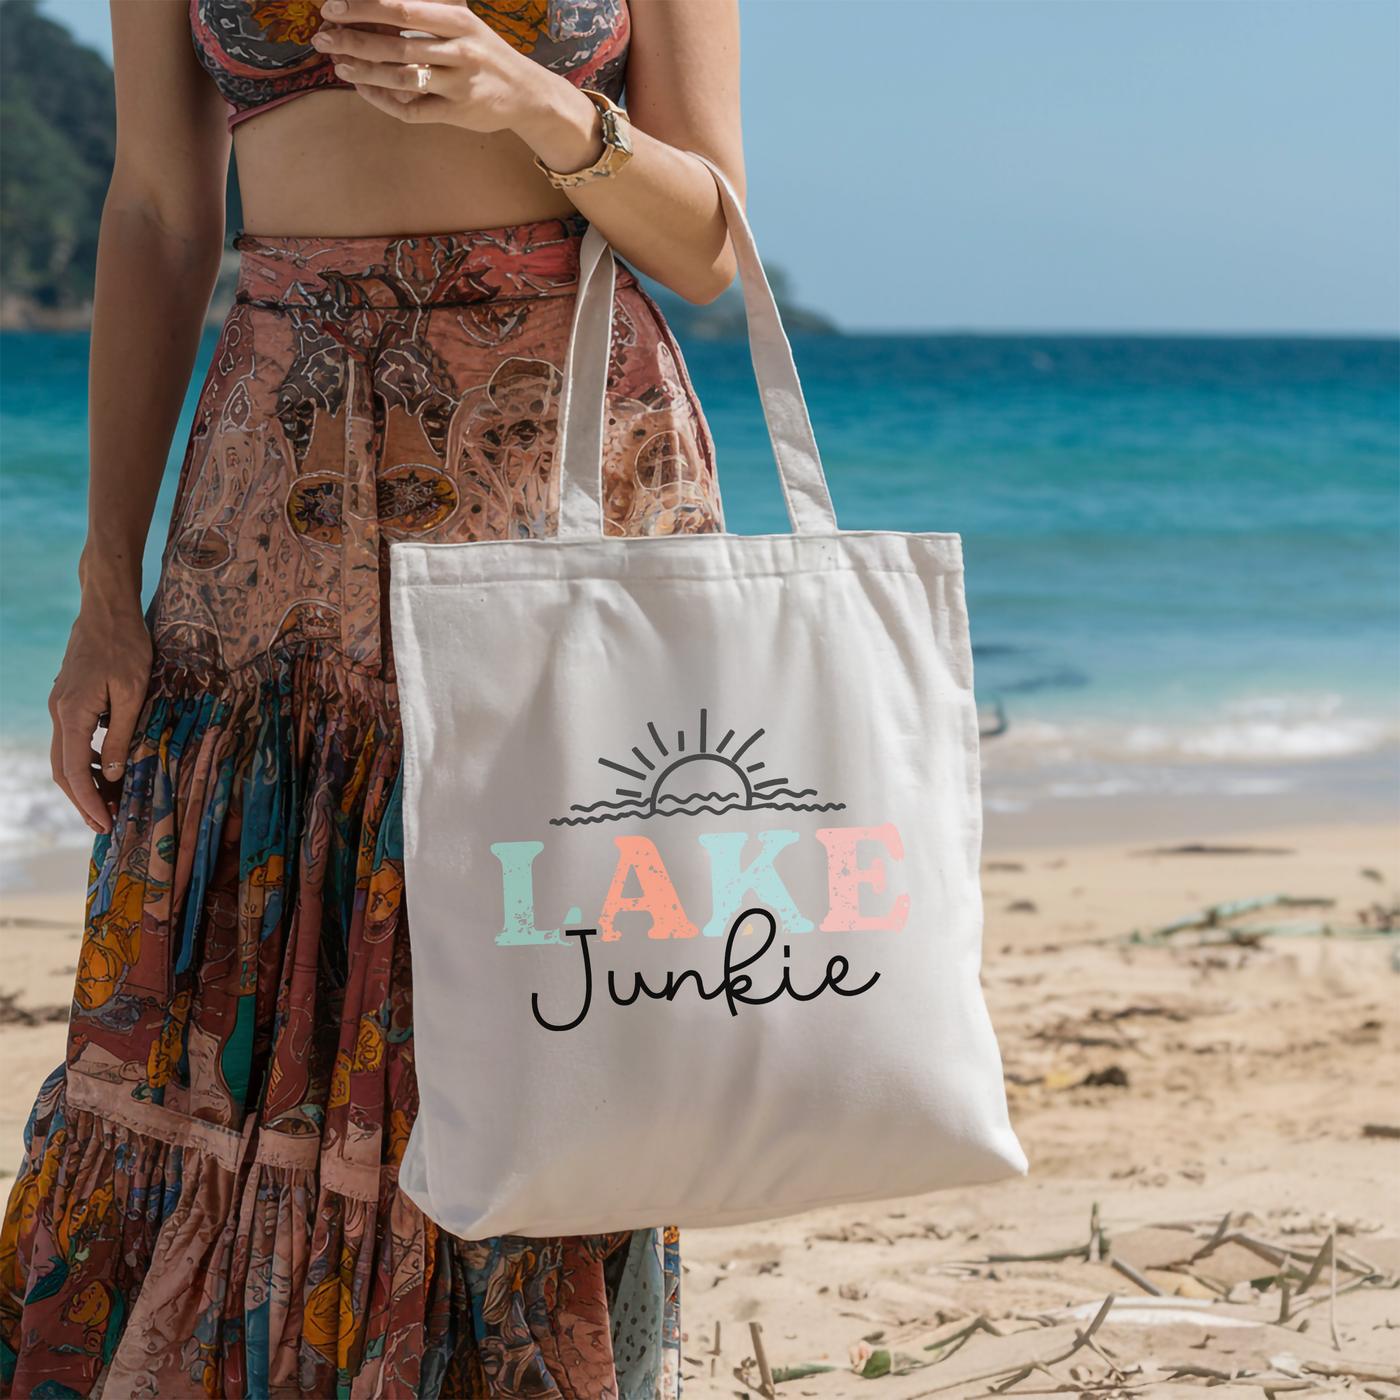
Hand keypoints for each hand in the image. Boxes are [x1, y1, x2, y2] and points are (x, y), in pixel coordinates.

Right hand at [48, 600, 151, 834]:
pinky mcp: (69, 698)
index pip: (72, 772)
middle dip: (83, 800)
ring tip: (110, 800)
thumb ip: (121, 735)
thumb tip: (111, 774)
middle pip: (62, 769)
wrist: (107, 609)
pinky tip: (105, 767)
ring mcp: (60, 705)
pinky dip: (85, 758)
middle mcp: (59, 712)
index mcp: (72, 713)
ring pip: (64, 755)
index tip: (104, 824)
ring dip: (84, 781)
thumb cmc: (126, 646)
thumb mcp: (133, 694)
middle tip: (105, 824)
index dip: (88, 802)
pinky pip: (72, 738)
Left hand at [311, 0, 594, 150]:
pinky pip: (413, 110)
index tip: (331, 8)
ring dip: (365, 72)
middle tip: (322, 37)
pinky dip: (384, 101)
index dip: (362, 7)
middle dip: (353, 40)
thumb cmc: (486, 53)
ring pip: (402, 79)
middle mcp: (460, 50)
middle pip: (396, 43)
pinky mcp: (458, 113)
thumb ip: (428, 9)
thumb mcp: (463, 22)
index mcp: (457, 20)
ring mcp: (459, 84)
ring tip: (338, 66)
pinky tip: (365, 90)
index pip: (401, 7)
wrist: (528, 94)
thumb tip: (380, 4)